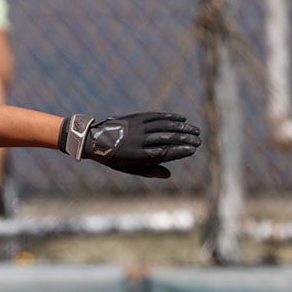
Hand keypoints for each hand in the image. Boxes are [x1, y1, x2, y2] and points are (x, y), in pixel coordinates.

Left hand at [58, 111, 200, 178]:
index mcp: (137, 155)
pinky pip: (156, 116)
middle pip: (166, 138)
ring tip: (194, 130)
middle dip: (184, 139)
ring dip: (181, 127)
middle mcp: (139, 140)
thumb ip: (149, 171)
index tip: (192, 151)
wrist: (93, 140)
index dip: (179, 151)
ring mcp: (137, 127)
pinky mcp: (136, 117)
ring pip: (163, 126)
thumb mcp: (128, 169)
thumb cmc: (112, 158)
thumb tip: (169, 174)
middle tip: (199, 141)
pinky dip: (169, 117)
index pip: (163, 153)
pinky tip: (181, 119)